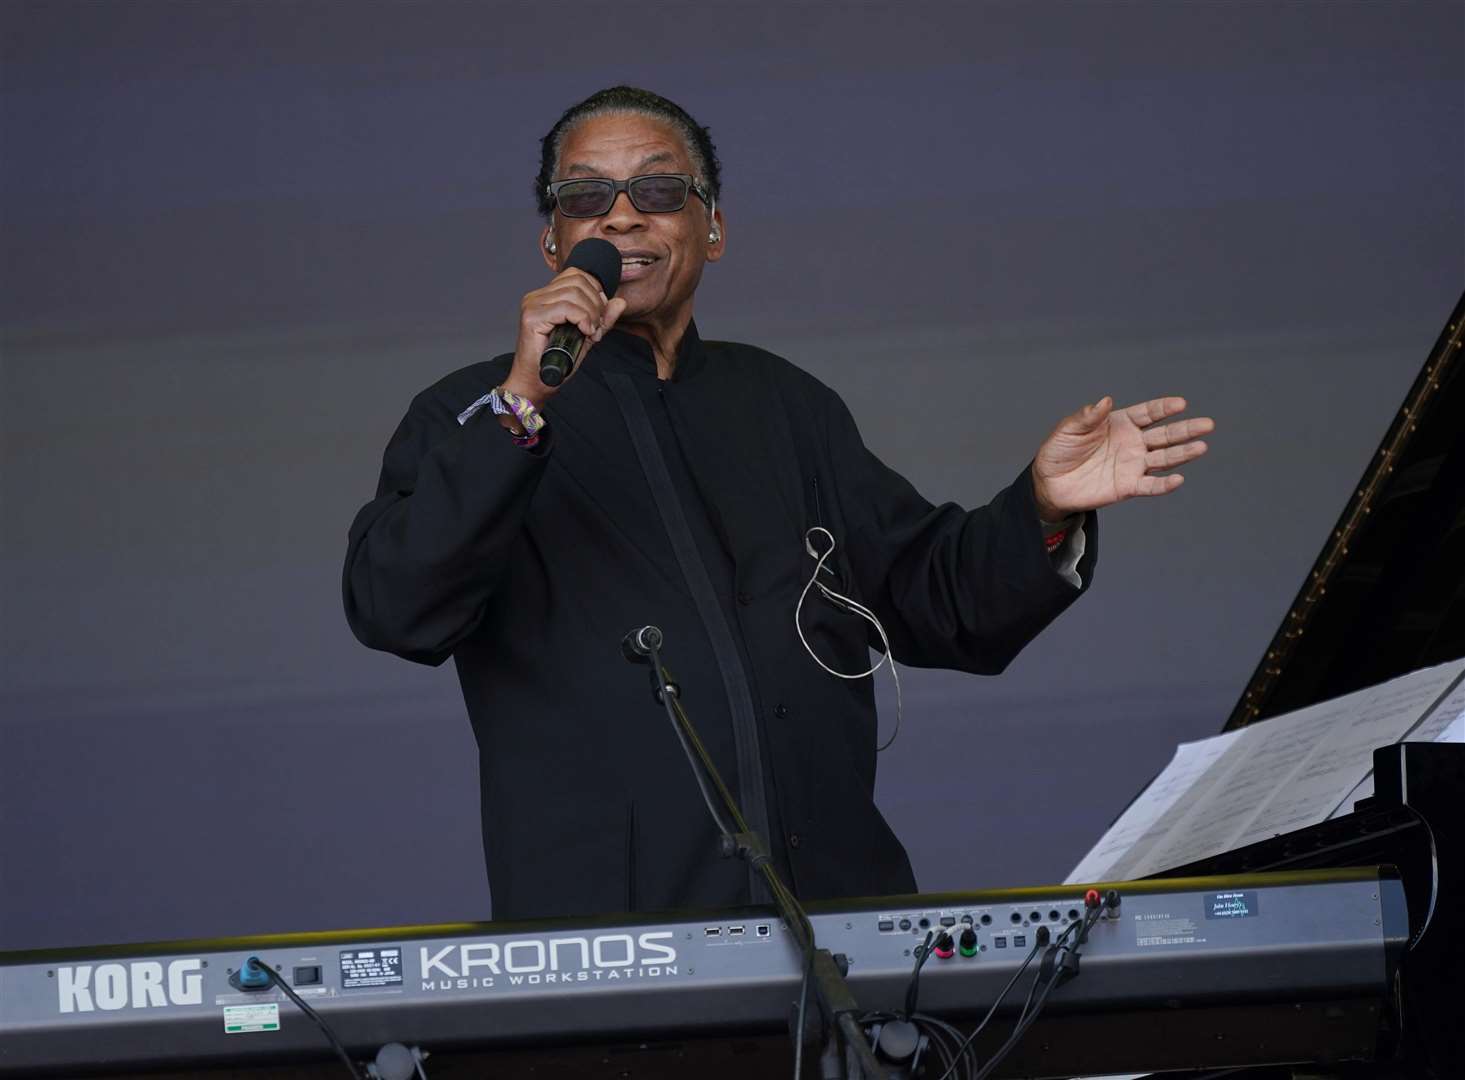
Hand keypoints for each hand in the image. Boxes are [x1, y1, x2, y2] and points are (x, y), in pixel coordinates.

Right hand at [501, 268, 628, 406]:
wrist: (537, 383)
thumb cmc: (556, 362)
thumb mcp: (586, 336)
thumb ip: (602, 318)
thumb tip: (620, 302)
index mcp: (547, 296)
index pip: (576, 275)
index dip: (595, 291)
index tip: (599, 315)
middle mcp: (537, 296)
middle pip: (578, 282)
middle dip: (596, 304)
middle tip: (596, 328)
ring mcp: (533, 305)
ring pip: (574, 293)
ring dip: (590, 314)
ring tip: (590, 333)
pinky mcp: (532, 317)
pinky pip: (566, 308)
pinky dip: (582, 319)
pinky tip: (584, 332)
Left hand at [1031, 396, 1213, 519]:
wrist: (1049, 482)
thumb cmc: (1059, 451)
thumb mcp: (1069, 429)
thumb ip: (1087, 416)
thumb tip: (1105, 401)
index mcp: (1121, 424)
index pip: (1148, 413)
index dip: (1164, 408)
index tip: (1181, 403)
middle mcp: (1132, 443)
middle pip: (1165, 435)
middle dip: (1186, 429)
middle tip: (1207, 424)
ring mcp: (1132, 465)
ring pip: (1164, 458)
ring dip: (1183, 453)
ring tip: (1201, 446)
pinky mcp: (1127, 486)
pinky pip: (1150, 485)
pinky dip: (1164, 485)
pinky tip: (1178, 480)